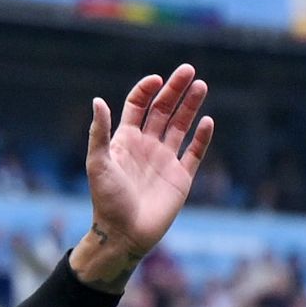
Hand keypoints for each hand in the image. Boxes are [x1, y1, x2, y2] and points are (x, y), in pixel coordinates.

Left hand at [76, 66, 215, 282]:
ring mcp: (165, 160)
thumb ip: (99, 132)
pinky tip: (208, 121)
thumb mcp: (98, 164)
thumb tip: (97, 100)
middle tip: (189, 70)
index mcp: (125, 140)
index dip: (146, 90)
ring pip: (181, 125)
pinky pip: (194, 152)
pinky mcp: (181, 177)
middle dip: (175, 89)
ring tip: (201, 86)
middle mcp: (146, 146)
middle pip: (163, 110)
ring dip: (190, 105)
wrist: (123, 235)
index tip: (156, 80)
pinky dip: (202, 137)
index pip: (138, 105)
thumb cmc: (106, 201)